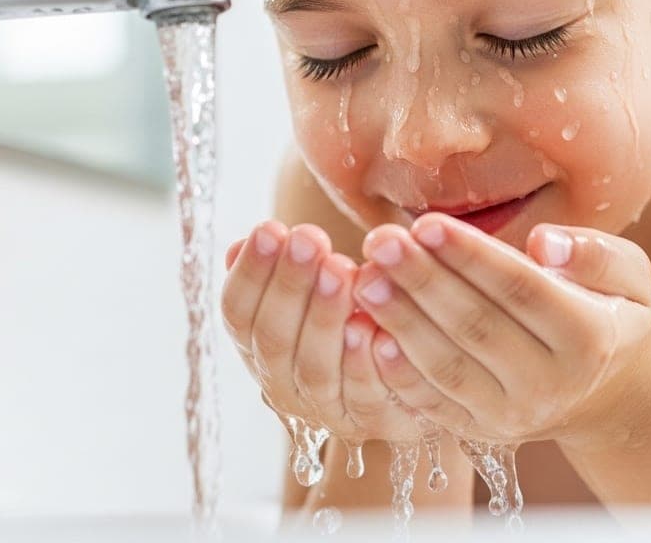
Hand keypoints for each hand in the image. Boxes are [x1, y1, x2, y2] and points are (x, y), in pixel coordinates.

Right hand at [221, 221, 421, 440]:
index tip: (269, 228)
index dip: (251, 273)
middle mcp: (284, 387)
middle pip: (274, 340)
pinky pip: (364, 395)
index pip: (238, 315)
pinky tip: (371, 324)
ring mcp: (328, 411)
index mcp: (258, 349)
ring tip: (341, 268)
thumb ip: (280, 270)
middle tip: (309, 238)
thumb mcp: (313, 290)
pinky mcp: (375, 422)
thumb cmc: (353, 318)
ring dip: (324, 317)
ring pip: (315, 369)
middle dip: (290, 284)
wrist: (413, 377)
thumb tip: (242, 246)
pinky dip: (364, 361)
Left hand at [351, 213, 650, 445]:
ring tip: (365, 279)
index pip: (520, 290)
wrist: (609, 392)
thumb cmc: (612, 313)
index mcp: (589, 338)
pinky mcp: (480, 431)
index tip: (426, 223)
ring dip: (400, 322)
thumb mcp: (630, 277)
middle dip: (422, 281)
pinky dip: (397, 372)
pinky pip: (431, 403)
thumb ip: (596, 253)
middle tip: (379, 241)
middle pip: (475, 327)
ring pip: (446, 367)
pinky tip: (367, 335)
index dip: (471, 257)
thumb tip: (545, 243)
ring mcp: (512, 415)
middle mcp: (550, 384)